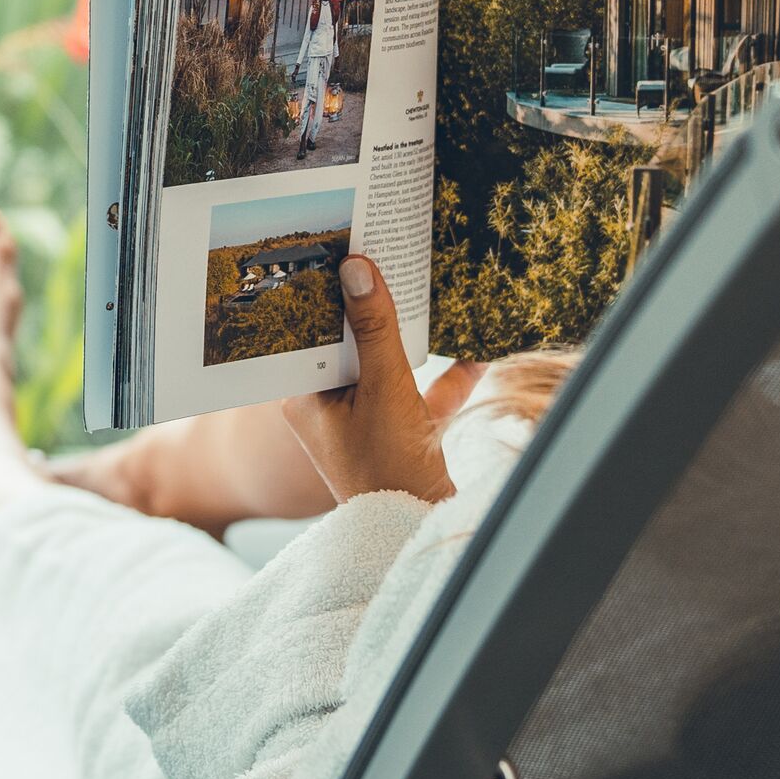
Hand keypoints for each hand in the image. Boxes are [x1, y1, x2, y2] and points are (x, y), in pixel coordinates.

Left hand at [277, 255, 453, 505]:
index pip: (303, 329)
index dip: (318, 290)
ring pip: (385, 360)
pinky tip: (476, 348)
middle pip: (346, 339)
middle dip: (368, 302)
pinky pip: (421, 389)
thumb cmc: (388, 470)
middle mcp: (327, 404)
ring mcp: (364, 417)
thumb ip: (374, 328)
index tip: (334, 247)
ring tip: (426, 282)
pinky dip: (445, 372)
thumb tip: (357, 267)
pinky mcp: (401, 430)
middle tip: (381, 249)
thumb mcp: (383, 389)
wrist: (421, 532)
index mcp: (303, 395)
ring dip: (408, 332)